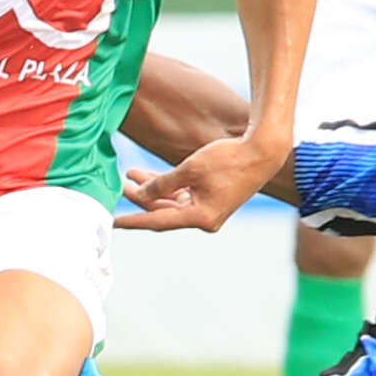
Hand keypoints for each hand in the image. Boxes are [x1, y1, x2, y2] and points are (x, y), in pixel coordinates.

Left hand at [115, 134, 288, 233]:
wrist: (263, 152)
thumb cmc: (229, 159)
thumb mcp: (190, 169)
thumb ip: (162, 184)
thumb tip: (139, 196)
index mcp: (200, 217)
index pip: (158, 221)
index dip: (133, 220)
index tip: (113, 222)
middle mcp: (204, 219)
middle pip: (164, 212)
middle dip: (141, 199)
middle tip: (120, 187)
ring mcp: (210, 210)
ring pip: (173, 203)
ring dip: (154, 190)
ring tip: (132, 175)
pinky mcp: (214, 200)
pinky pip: (184, 197)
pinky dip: (169, 188)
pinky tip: (153, 176)